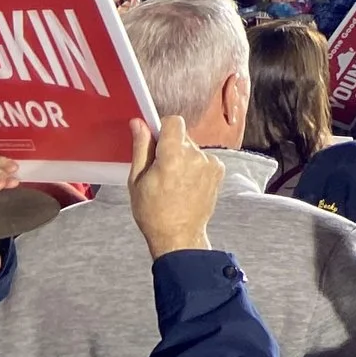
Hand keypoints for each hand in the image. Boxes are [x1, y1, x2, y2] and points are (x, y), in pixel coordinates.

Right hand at [127, 116, 220, 257]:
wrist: (179, 235)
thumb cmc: (154, 213)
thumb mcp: (137, 180)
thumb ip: (141, 147)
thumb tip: (139, 124)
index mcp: (172, 157)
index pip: (173, 121)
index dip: (162, 127)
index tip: (156, 139)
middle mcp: (195, 156)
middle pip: (182, 136)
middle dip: (170, 147)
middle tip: (160, 169)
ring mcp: (209, 163)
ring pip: (192, 148)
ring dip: (183, 157)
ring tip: (174, 181)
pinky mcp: (218, 170)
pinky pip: (203, 159)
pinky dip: (195, 166)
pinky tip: (186, 185)